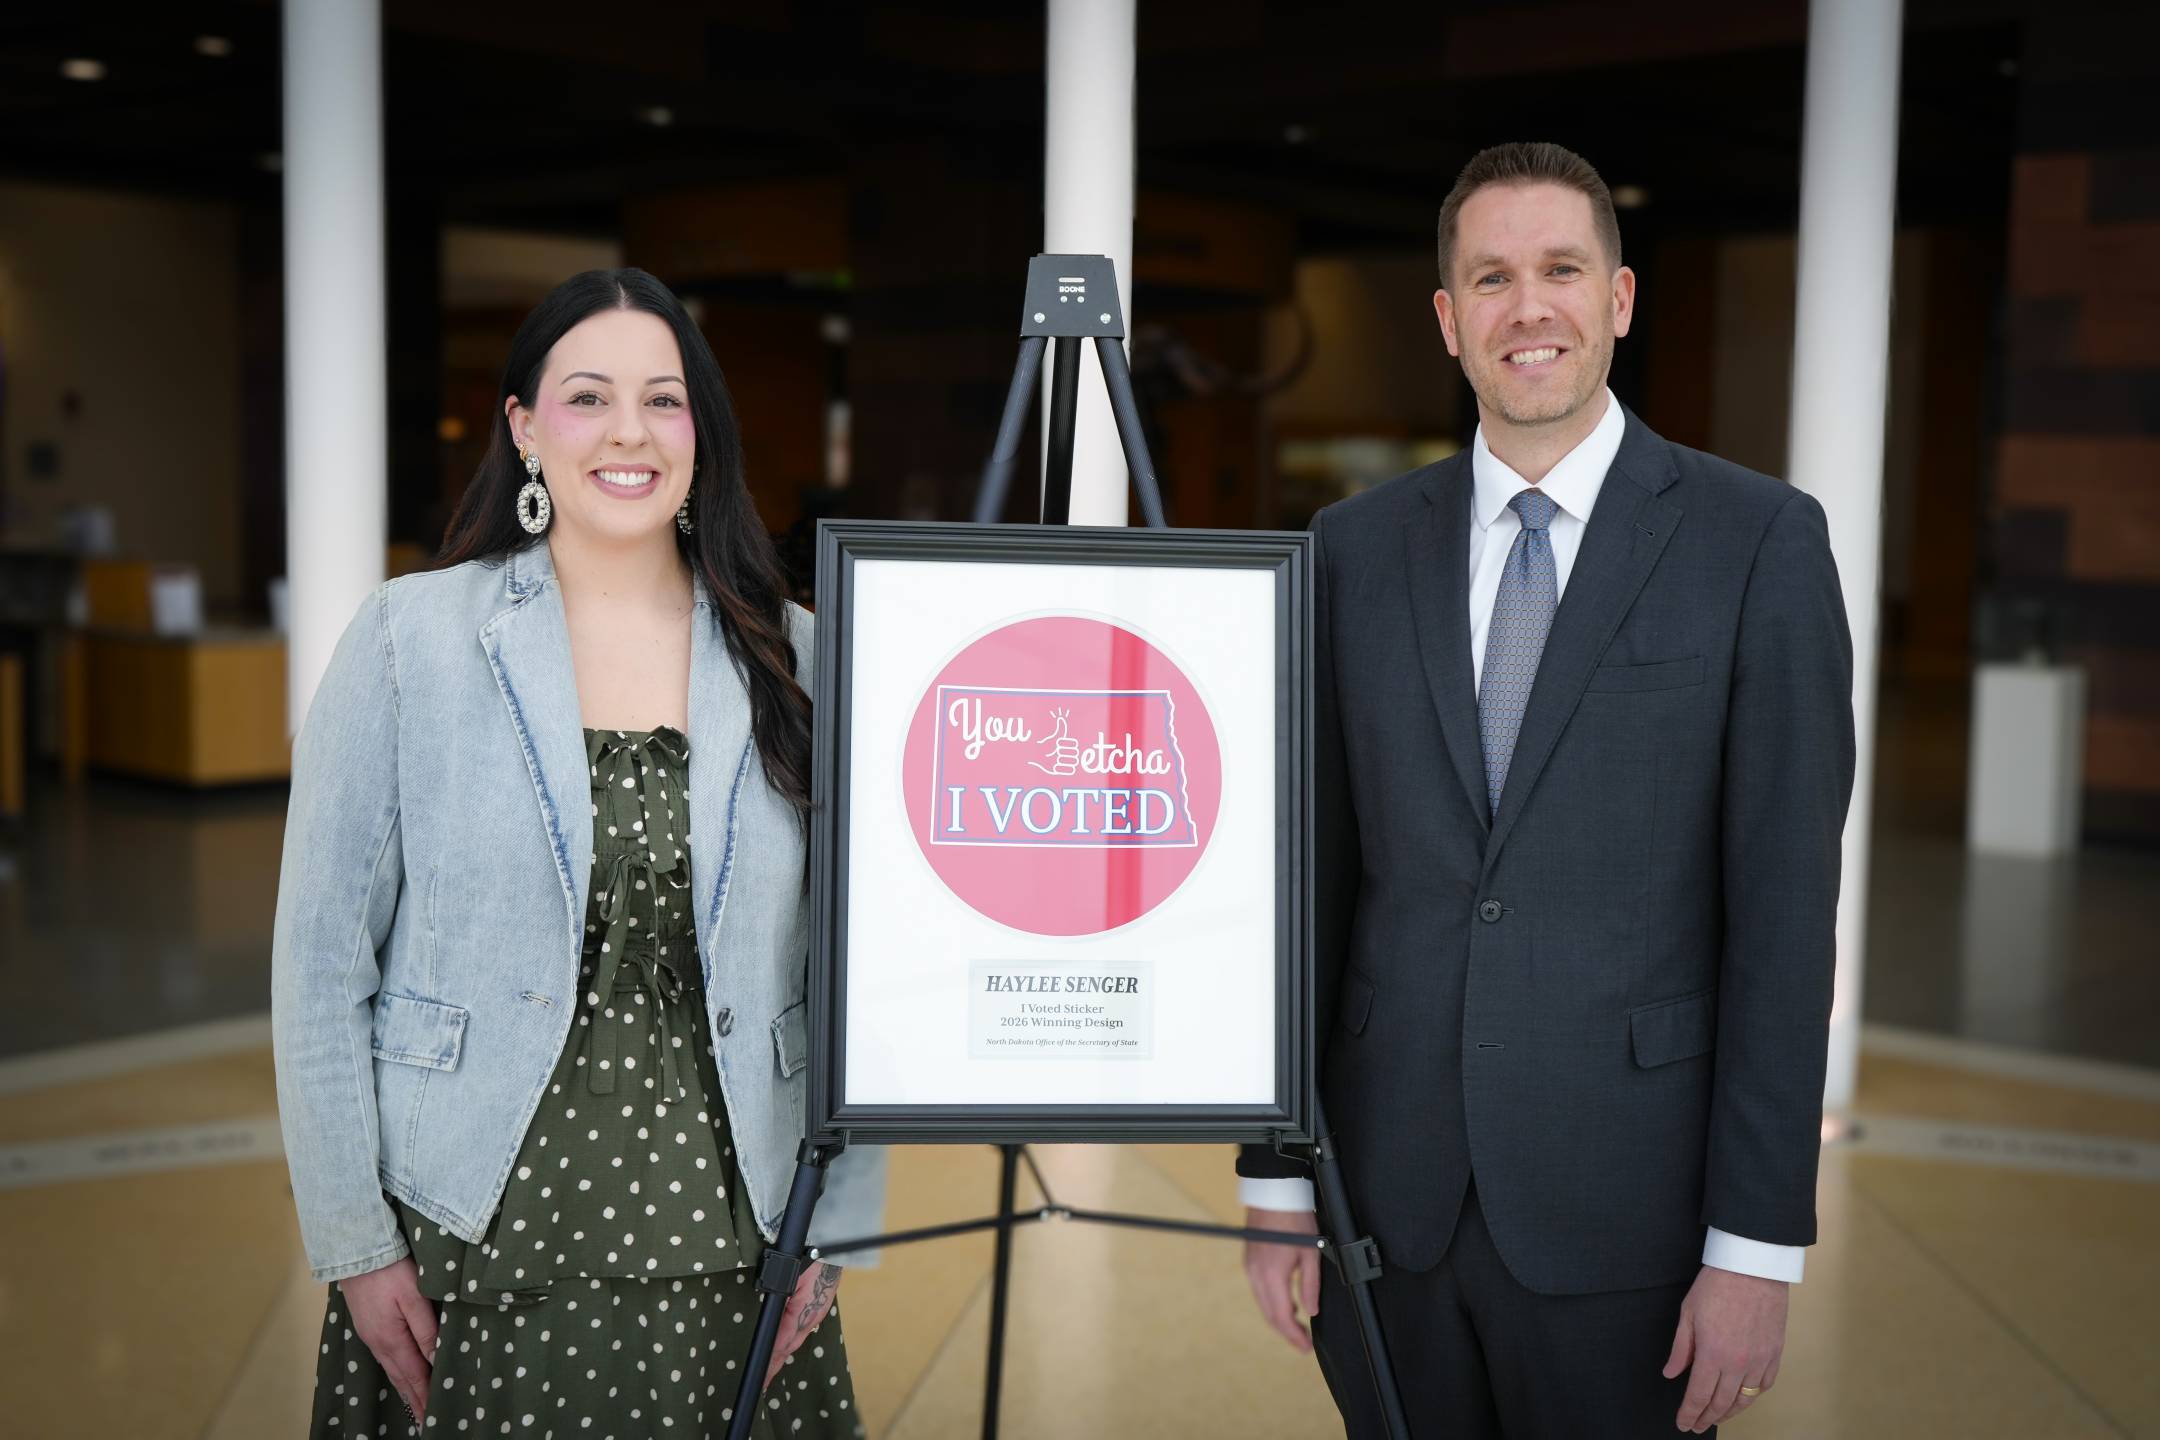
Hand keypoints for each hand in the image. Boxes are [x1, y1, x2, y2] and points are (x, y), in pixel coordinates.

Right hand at [339, 1257, 437, 1422]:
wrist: (357, 1251)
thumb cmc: (391, 1271)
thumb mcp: (414, 1298)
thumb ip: (426, 1330)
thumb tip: (436, 1361)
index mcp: (392, 1340)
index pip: (414, 1375)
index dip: (425, 1396)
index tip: (433, 1416)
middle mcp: (378, 1343)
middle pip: (400, 1377)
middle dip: (414, 1400)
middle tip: (424, 1421)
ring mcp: (370, 1335)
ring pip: (391, 1369)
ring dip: (404, 1388)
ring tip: (414, 1404)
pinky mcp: (367, 1325)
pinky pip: (384, 1357)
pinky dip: (395, 1372)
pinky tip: (398, 1372)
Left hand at [763, 1260, 840, 1390]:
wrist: (832, 1245)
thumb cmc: (811, 1259)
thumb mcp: (793, 1283)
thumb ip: (784, 1312)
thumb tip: (776, 1338)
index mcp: (804, 1314)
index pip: (784, 1345)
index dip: (772, 1362)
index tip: (763, 1378)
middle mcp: (811, 1317)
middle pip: (789, 1346)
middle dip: (776, 1363)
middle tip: (764, 1381)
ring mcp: (815, 1312)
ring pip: (796, 1339)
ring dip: (783, 1354)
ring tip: (772, 1368)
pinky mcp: (816, 1306)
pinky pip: (801, 1329)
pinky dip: (791, 1341)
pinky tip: (785, 1345)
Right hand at [1242, 1207, 1321, 1351]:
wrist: (1274, 1194)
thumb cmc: (1295, 1220)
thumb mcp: (1311, 1253)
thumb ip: (1310, 1285)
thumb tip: (1311, 1311)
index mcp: (1273, 1274)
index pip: (1281, 1316)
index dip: (1294, 1336)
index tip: (1306, 1348)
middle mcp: (1256, 1275)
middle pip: (1269, 1314)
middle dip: (1286, 1332)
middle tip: (1303, 1343)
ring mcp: (1250, 1268)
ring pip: (1263, 1304)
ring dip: (1279, 1318)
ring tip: (1299, 1326)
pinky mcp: (1249, 1262)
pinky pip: (1259, 1291)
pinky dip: (1272, 1303)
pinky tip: (1287, 1304)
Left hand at [1663, 1265, 1786, 1432]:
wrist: (1753, 1267)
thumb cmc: (1717, 1285)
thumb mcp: (1688, 1314)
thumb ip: (1681, 1349)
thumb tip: (1670, 1374)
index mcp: (1712, 1354)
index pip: (1698, 1396)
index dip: (1689, 1413)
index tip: (1683, 1423)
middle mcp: (1738, 1363)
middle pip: (1720, 1403)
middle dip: (1706, 1418)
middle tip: (1696, 1425)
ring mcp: (1759, 1360)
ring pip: (1744, 1399)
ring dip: (1729, 1412)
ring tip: (1716, 1417)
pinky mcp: (1775, 1354)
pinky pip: (1764, 1385)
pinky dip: (1752, 1396)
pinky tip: (1742, 1398)